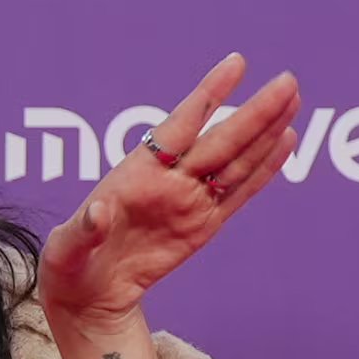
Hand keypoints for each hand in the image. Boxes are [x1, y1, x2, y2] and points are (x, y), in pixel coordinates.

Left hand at [38, 52, 299, 333]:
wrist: (87, 294)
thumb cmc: (69, 264)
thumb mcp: (66, 248)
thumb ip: (83, 230)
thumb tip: (98, 212)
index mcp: (135, 174)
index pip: (180, 125)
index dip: (208, 95)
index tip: (236, 64)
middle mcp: (168, 180)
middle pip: (220, 140)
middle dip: (254, 112)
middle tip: (288, 81)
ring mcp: (188, 201)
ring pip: (236, 162)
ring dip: (266, 133)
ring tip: (293, 100)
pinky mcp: (203, 226)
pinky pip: (239, 193)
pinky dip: (265, 170)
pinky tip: (286, 142)